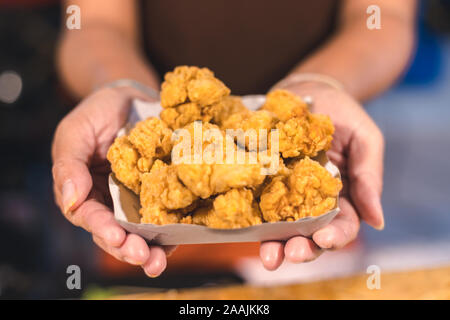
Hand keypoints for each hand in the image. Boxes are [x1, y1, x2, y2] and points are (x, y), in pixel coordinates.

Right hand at [52, 87, 173, 276]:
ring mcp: (137, 201)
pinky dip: (171, 232)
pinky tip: (179, 241)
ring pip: (141, 232)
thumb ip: (69, 166)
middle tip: (143, 257)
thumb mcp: (75, 133)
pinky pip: (165, 216)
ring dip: (150, 250)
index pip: (91, 217)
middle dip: (128, 248)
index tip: (116, 237)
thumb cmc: (97, 114)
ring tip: (158, 261)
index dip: (102, 229)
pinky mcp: (160, 194)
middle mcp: (111, 203)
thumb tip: (71, 202)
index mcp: (86, 193)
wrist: (129, 98)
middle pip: (117, 234)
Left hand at [260, 82, 383, 269]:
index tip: (325, 239)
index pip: (343, 224)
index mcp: (341, 195)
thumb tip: (377, 221)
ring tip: (270, 256)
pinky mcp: (263, 182)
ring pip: (282, 228)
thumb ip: (370, 177)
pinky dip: (254, 221)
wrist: (307, 89)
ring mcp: (285, 193)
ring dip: (276, 245)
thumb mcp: (364, 138)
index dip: (336, 236)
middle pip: (309, 234)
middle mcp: (312, 201)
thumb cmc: (341, 112)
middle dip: (303, 248)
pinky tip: (247, 231)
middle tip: (293, 254)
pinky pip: (258, 205)